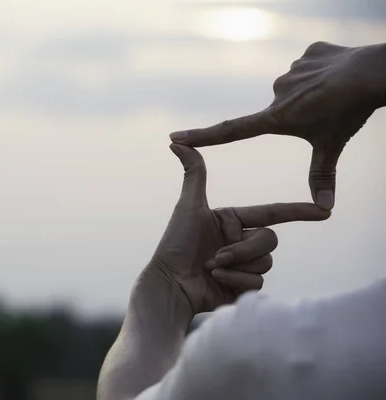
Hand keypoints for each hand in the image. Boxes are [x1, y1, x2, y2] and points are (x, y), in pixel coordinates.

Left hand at [152, 144, 329, 313]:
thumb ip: (193, 174)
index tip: (324, 211)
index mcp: (232, 220)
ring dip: (238, 264)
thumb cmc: (175, 244)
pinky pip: (257, 281)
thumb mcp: (189, 206)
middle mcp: (240, 240)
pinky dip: (235, 281)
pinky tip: (216, 280)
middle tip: (218, 255)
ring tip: (212, 267)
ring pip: (265, 261)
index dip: (298, 212)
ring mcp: (243, 264)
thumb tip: (175, 141)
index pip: (271, 213)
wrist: (170, 284)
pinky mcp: (243, 286)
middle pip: (270, 239)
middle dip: (245, 249)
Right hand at [170, 41, 385, 209]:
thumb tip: (325, 209)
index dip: (202, 136)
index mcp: (277, 118)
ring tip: (336, 95)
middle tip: (326, 113)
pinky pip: (312, 66)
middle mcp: (277, 93)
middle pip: (285, 109)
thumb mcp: (332, 145)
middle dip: (302, 113)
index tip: (176, 137)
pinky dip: (323, 74)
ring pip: (299, 87)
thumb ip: (323, 175)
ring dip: (313, 94)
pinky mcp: (308, 53)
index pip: (231, 131)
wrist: (372, 72)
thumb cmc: (349, 112)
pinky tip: (339, 77)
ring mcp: (291, 71)